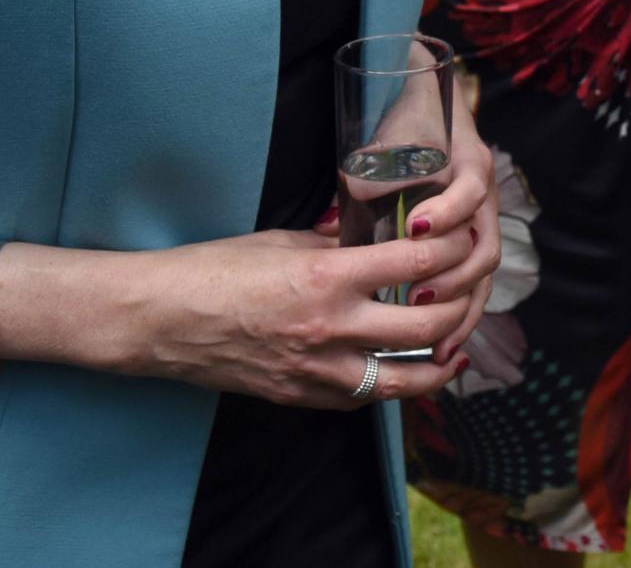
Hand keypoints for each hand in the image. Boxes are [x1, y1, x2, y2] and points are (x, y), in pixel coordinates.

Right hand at [126, 111, 501, 407]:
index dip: (451, 251)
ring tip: (456, 347)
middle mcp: (330, 327)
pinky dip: (392, 385)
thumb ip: (339, 241)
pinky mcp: (302, 397)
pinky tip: (405, 372)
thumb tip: (378, 232)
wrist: (161, 320)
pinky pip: (363, 398)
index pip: (416, 264)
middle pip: (426, 325)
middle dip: (460, 307)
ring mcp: (317, 370)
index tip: (465, 241)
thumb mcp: (284, 239)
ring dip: (439, 362)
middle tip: (468, 292)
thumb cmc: (215, 268)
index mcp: (327, 276)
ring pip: (404, 379)